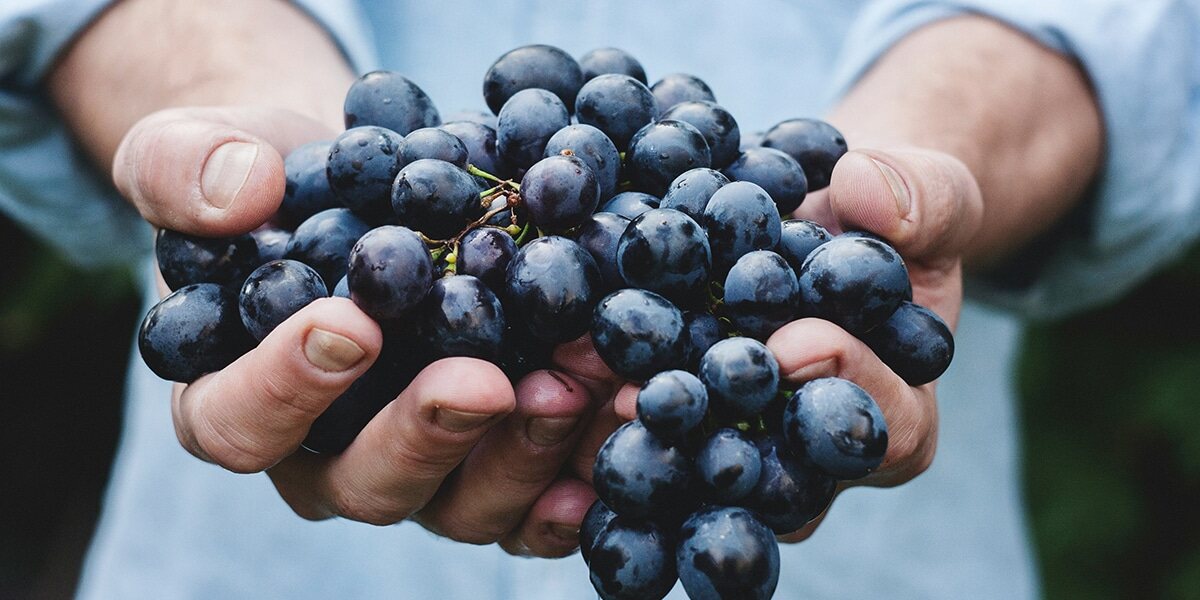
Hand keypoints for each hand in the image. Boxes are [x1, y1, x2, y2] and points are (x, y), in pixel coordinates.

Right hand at [117, 106, 601, 556]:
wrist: (363, 188)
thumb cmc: (270, 182)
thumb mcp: (198, 152)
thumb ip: (186, 169)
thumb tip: (240, 192)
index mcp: (234, 399)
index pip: (239, 423)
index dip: (286, 388)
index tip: (350, 324)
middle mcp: (326, 457)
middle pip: (366, 483)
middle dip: (429, 434)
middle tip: (485, 381)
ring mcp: (419, 468)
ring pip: (463, 503)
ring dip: (525, 452)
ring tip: (578, 383)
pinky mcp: (492, 461)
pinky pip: (534, 500)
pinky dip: (580, 472)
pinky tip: (619, 426)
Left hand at [550, 145, 982, 544]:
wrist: (824, 214)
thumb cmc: (890, 214)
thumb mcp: (929, 193)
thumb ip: (921, 199)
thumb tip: (867, 194)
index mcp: (895, 414)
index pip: (885, 429)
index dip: (846, 387)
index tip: (795, 342)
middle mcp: (810, 452)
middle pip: (774, 472)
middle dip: (716, 430)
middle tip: (658, 396)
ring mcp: (740, 441)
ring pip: (695, 461)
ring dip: (638, 424)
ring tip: (586, 381)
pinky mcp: (679, 413)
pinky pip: (644, 420)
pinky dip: (599, 391)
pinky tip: (553, 361)